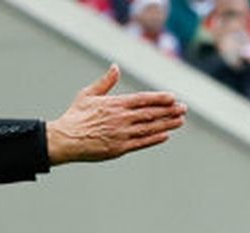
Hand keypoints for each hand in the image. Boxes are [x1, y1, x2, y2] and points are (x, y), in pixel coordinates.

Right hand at [47, 65, 186, 165]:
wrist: (65, 140)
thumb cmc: (75, 116)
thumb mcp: (88, 95)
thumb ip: (105, 82)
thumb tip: (115, 67)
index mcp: (115, 104)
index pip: (143, 100)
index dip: (159, 98)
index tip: (173, 98)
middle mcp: (121, 119)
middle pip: (150, 113)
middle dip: (169, 110)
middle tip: (183, 109)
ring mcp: (122, 134)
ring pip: (149, 128)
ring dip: (167, 124)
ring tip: (180, 121)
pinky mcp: (120, 148)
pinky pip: (141, 143)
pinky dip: (154, 139)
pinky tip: (166, 135)